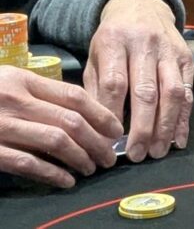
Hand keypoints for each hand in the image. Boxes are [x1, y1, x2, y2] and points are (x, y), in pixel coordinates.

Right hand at [0, 64, 121, 187]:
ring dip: (80, 157)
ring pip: (55, 141)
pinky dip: (52, 173)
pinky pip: (27, 163)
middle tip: (109, 155)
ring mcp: (1, 126)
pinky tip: (66, 180)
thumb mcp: (9, 82)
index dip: (101, 114)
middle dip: (97, 140)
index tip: (116, 129)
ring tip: (92, 167)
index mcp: (23, 80)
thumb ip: (39, 92)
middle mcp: (14, 100)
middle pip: (71, 120)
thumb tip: (83, 110)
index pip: (74, 96)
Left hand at [82, 0, 193, 162]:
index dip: (112, 115)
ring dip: (166, 126)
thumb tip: (100, 131)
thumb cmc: (113, 39)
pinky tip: (178, 139)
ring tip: (158, 151)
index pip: (115, 84)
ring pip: (172, 92)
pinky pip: (188, 91)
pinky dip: (184, 118)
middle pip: (146, 91)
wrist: (141, 6)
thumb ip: (96, 90)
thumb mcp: (95, 57)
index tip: (107, 142)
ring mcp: (170, 50)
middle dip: (143, 127)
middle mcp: (145, 44)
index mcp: (115, 41)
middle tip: (137, 155)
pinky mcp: (187, 57)